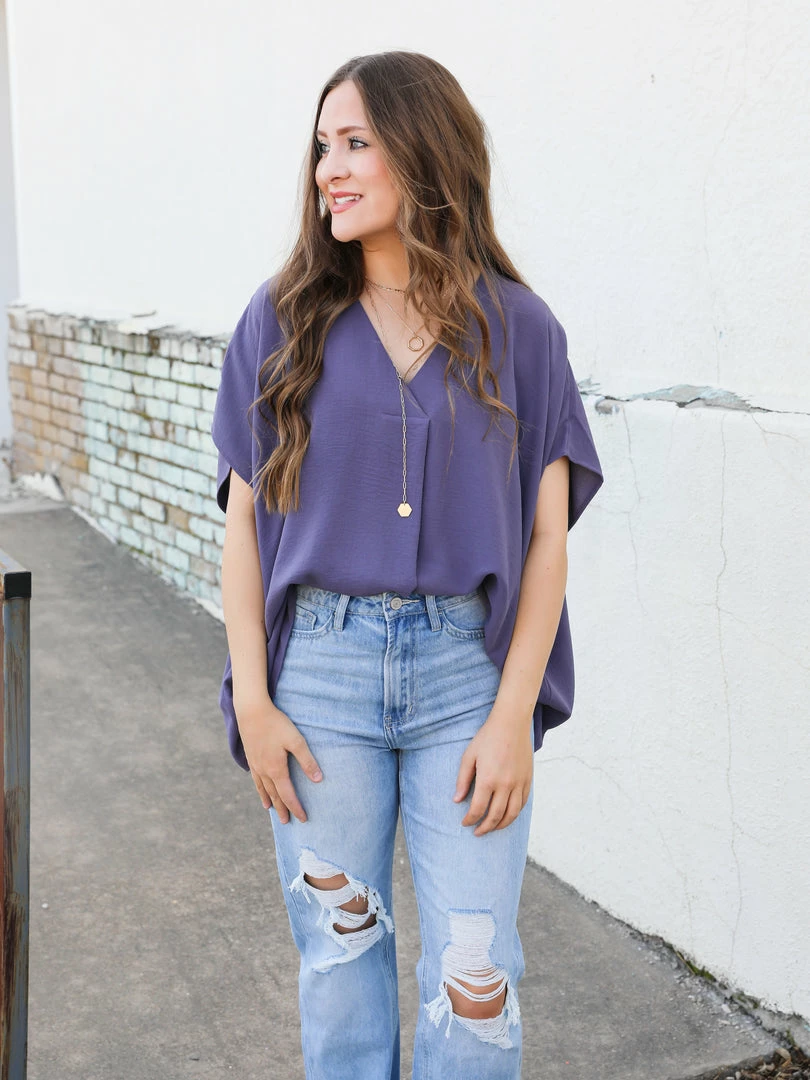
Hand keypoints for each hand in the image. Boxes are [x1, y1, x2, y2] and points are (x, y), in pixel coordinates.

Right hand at [236, 699, 321, 821]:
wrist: (251, 711)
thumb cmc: (276, 724)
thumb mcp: (296, 740)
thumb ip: (307, 760)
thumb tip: (318, 780)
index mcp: (276, 769)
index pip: (288, 795)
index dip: (296, 807)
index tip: (303, 818)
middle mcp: (264, 771)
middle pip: (275, 795)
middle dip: (283, 809)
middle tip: (288, 822)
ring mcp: (256, 765)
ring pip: (264, 789)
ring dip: (270, 801)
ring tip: (273, 811)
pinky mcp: (251, 757)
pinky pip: (256, 780)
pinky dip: (260, 789)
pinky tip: (261, 791)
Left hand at [453, 706, 533, 835]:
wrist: (511, 724)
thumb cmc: (487, 738)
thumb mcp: (469, 756)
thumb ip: (463, 780)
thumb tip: (457, 800)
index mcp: (488, 779)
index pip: (478, 809)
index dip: (470, 820)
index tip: (464, 823)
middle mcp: (505, 785)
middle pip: (496, 816)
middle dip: (485, 827)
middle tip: (477, 832)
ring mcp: (519, 783)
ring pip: (512, 814)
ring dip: (501, 825)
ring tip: (492, 828)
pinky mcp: (528, 780)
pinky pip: (522, 803)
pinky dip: (514, 813)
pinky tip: (507, 816)